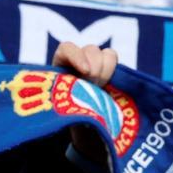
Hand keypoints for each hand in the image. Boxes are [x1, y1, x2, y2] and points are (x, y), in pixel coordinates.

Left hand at [54, 42, 118, 161]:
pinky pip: (113, 58)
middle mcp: (76, 59)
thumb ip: (68, 98)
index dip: (77, 56)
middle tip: (93, 84)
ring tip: (98, 87)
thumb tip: (73, 103)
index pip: (67, 48)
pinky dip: (113, 70)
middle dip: (95, 68)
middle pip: (90, 50)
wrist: (83, 124)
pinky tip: (107, 84)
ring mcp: (92, 62)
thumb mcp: (63, 107)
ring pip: (105, 54)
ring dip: (104, 71)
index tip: (85, 71)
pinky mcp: (106, 67)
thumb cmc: (68, 116)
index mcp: (59, 65)